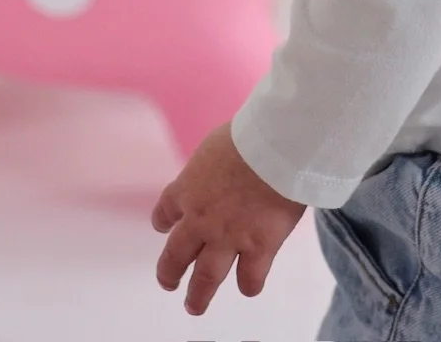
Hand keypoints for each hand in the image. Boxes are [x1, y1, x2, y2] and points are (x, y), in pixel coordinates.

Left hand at [151, 123, 307, 316]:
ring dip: (198, 295)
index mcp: (187, 188)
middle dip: (169, 272)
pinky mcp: (258, 247)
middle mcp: (200, 219)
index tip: (163, 227)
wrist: (277, 147)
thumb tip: (222, 166)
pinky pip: (249, 278)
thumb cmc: (250, 133)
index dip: (163, 221)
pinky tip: (248, 286)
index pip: (165, 211)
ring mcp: (228, 237)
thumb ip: (212, 165)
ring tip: (194, 306)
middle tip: (168, 284)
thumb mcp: (216, 144)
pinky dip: (248, 285)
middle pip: (176, 255)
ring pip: (206, 278)